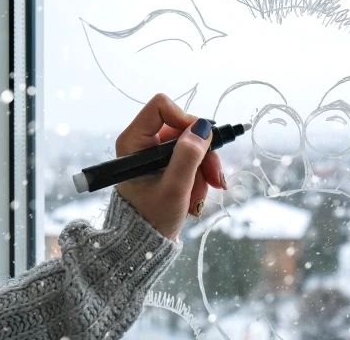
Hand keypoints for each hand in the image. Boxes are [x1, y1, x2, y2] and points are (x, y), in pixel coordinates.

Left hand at [115, 94, 226, 239]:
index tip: (201, 140)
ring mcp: (156, 154)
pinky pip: (192, 159)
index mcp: (134, 142)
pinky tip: (197, 195)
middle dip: (203, 153)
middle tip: (215, 179)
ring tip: (203, 194)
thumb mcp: (174, 188)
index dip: (185, 119)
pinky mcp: (166, 164)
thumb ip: (188, 156)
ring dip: (204, 169)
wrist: (145, 243)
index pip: (162, 107)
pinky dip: (200, 175)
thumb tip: (203, 128)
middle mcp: (143, 143)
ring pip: (192, 145)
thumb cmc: (152, 217)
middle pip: (184, 128)